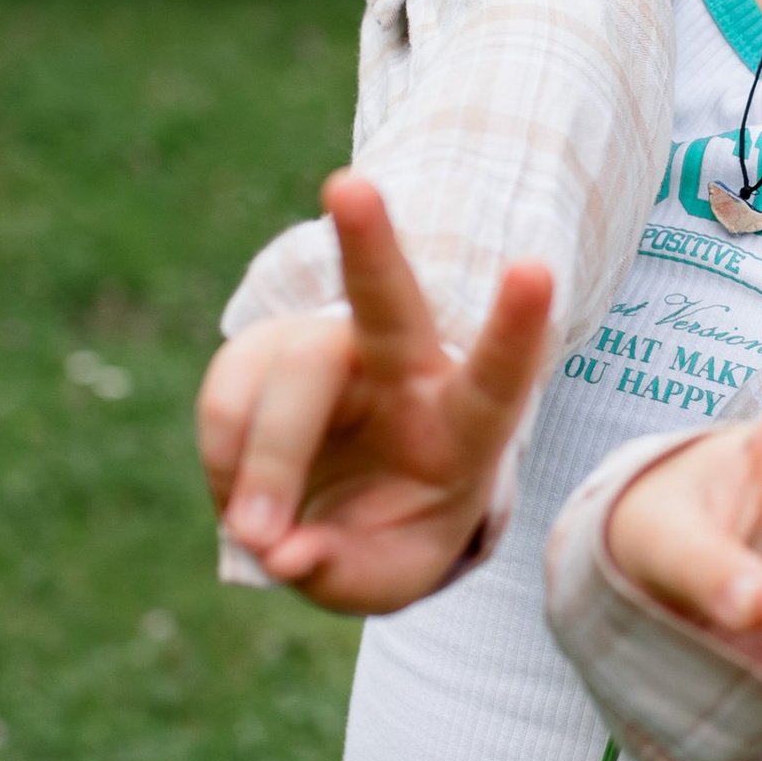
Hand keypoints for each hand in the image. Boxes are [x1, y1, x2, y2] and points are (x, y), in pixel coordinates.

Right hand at [197, 175, 551, 614]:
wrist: (337, 509)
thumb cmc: (389, 534)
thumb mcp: (387, 574)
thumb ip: (342, 573)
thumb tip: (282, 554)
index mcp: (463, 422)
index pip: (498, 376)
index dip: (515, 329)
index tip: (536, 270)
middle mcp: (402, 367)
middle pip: (388, 302)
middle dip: (370, 243)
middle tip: (348, 186)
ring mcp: (329, 349)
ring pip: (291, 375)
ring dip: (265, 467)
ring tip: (256, 537)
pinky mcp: (262, 352)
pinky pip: (228, 396)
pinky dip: (225, 462)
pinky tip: (240, 498)